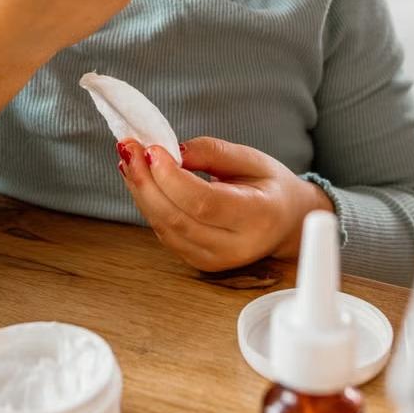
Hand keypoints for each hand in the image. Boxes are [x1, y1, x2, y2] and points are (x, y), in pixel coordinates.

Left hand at [116, 136, 333, 272]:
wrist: (285, 223)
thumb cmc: (269, 186)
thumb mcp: (252, 159)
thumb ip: (213, 152)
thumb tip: (172, 150)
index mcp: (259, 216)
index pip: (205, 203)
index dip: (172, 177)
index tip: (152, 149)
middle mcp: (237, 246)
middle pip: (178, 218)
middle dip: (147, 182)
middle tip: (128, 148)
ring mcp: (216, 260)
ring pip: (166, 228)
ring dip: (142, 192)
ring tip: (129, 160)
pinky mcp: (200, 263)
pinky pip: (166, 234)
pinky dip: (149, 205)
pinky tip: (140, 180)